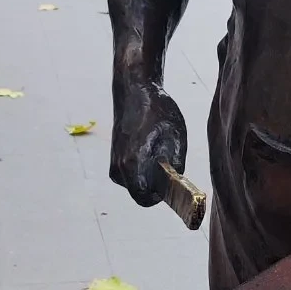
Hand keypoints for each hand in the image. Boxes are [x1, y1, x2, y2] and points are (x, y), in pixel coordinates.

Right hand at [110, 79, 186, 206]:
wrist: (133, 90)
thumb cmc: (156, 110)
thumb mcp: (176, 135)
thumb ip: (177, 163)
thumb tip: (176, 181)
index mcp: (132, 163)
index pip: (145, 199)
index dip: (161, 197)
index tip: (174, 189)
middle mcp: (118, 167)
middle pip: (140, 193)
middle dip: (156, 187)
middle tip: (171, 169)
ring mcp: (114, 163)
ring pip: (135, 184)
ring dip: (149, 177)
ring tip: (160, 154)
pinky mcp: (113, 159)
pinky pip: (130, 175)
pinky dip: (141, 169)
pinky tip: (151, 151)